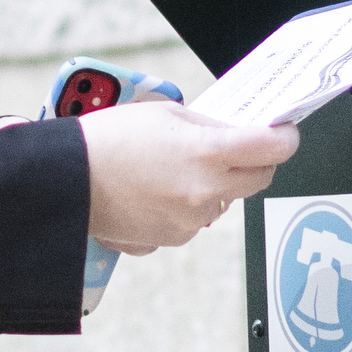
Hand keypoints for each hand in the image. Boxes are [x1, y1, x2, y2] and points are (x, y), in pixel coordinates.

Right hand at [80, 102, 295, 252]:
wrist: (67, 182)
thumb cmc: (108, 142)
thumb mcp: (165, 113)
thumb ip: (209, 125)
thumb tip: (237, 132)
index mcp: (207, 154)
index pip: (273, 149)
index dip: (285, 138)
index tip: (284, 133)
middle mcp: (206, 192)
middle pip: (261, 178)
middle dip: (258, 161)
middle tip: (241, 146)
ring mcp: (192, 220)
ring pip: (228, 199)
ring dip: (219, 183)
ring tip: (179, 167)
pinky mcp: (176, 238)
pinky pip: (200, 217)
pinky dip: (191, 203)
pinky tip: (162, 188)